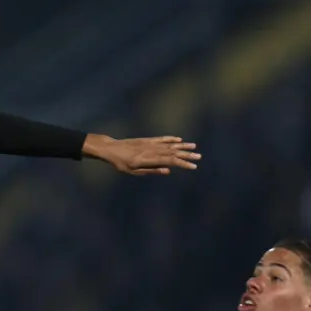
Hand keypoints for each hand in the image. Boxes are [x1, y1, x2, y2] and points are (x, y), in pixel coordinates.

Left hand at [83, 134, 199, 175]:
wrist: (111, 149)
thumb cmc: (121, 163)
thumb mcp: (133, 171)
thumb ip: (151, 171)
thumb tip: (168, 170)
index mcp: (149, 159)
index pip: (170, 161)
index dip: (183, 163)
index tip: (193, 166)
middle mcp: (151, 150)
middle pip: (172, 152)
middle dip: (187, 155)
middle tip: (199, 157)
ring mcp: (150, 143)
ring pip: (169, 145)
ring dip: (182, 146)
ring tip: (194, 147)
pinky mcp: (147, 140)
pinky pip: (161, 139)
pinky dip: (171, 139)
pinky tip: (179, 140)